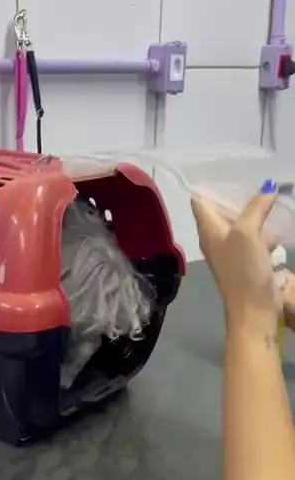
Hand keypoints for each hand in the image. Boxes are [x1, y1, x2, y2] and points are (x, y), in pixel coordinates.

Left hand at [191, 183, 281, 331]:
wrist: (253, 310)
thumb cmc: (243, 269)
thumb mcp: (248, 233)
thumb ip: (256, 208)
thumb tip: (268, 187)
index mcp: (208, 229)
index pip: (200, 200)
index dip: (210, 185)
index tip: (227, 169)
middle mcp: (216, 238)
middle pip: (223, 210)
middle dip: (239, 195)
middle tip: (256, 177)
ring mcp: (232, 251)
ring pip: (242, 224)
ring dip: (255, 212)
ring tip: (271, 194)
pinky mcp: (248, 261)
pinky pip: (255, 239)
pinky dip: (265, 230)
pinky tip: (279, 223)